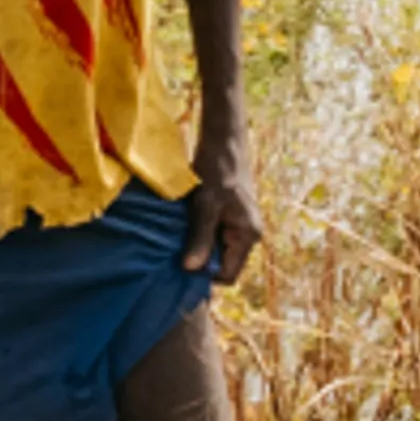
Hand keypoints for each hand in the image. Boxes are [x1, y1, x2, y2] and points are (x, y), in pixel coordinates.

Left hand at [184, 114, 260, 282]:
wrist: (223, 144)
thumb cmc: (217, 172)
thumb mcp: (205, 206)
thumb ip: (200, 238)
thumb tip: (191, 269)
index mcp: (248, 236)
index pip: (228, 275)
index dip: (205, 276)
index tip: (179, 268)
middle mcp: (247, 234)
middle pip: (222, 263)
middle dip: (199, 262)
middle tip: (172, 256)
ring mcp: (238, 225)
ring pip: (215, 249)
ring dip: (196, 247)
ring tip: (174, 241)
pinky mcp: (228, 216)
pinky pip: (212, 235)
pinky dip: (197, 235)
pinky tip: (179, 229)